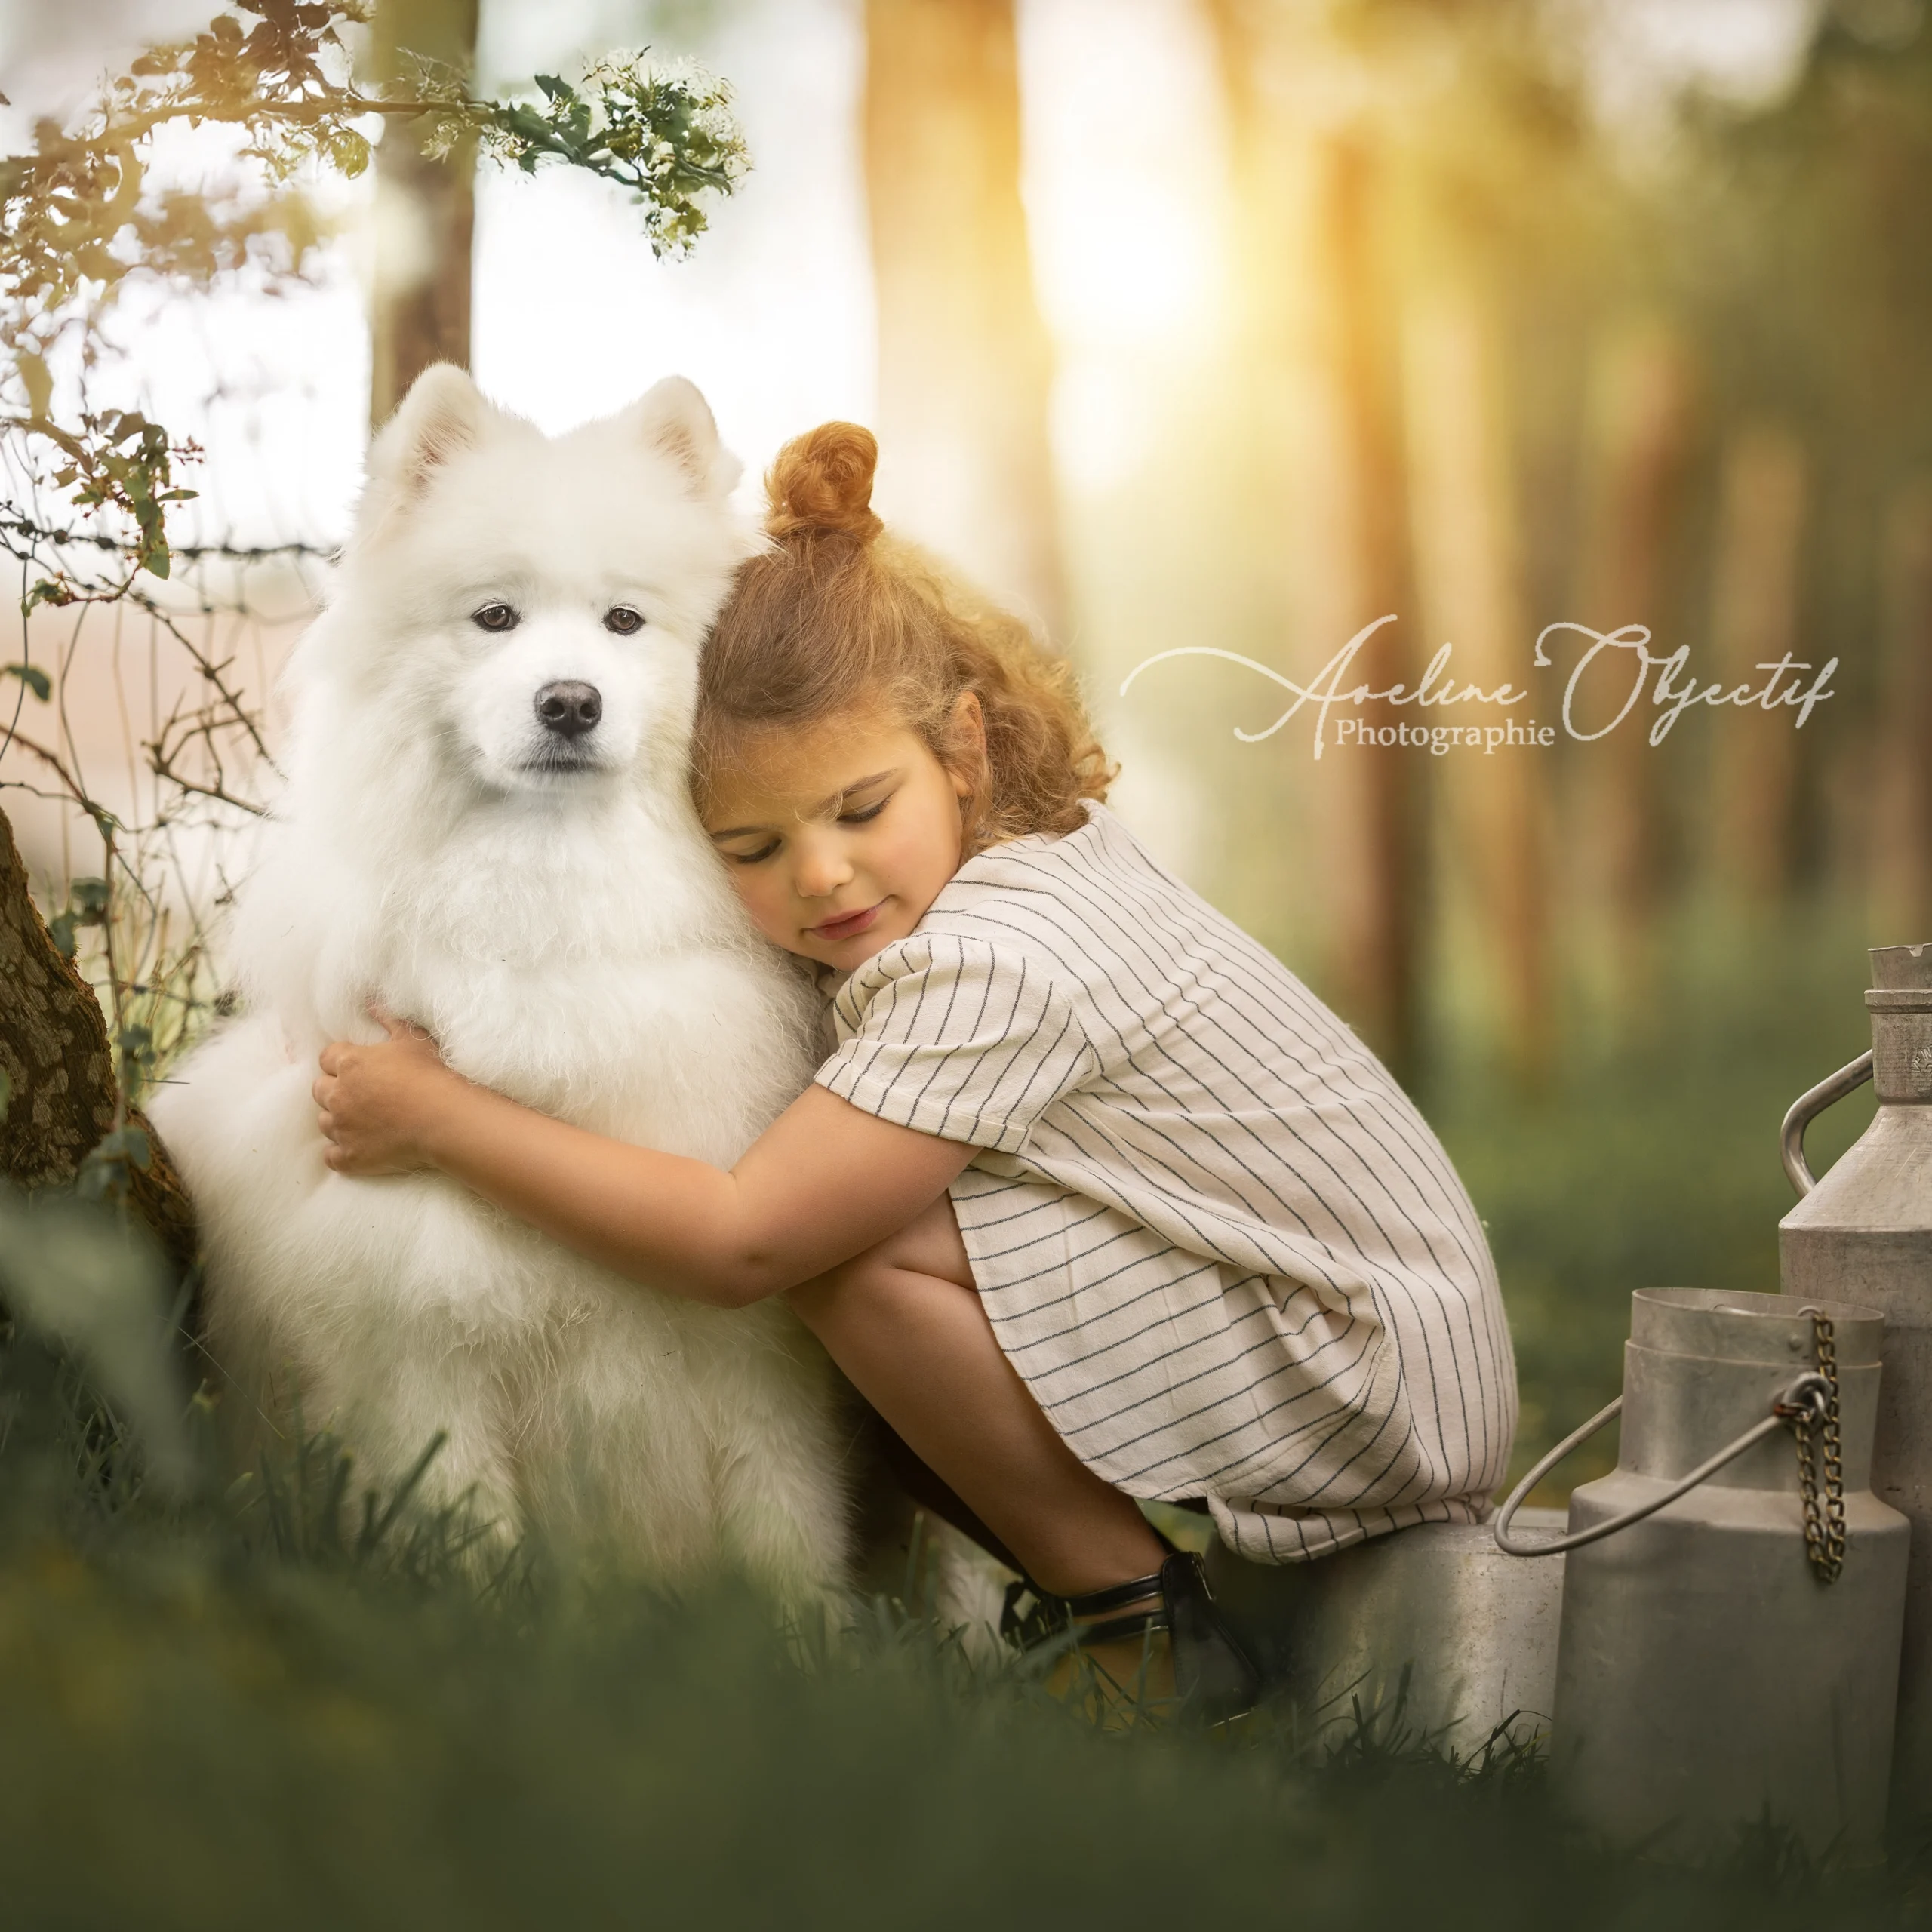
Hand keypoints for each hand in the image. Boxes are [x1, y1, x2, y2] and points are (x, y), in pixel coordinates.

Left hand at [313, 1009, 460, 1175]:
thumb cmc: (430, 1074)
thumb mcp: (413, 1038)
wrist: (444, 1118)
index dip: (340, 1061)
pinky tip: (357, 1147)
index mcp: (350, 1063)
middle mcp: (338, 1095)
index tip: (358, 1067)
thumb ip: (388, 1019)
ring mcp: (342, 1128)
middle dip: (334, 1090)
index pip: (326, 1058)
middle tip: (359, 1093)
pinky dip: (340, 1152)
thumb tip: (371, 1004)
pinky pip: (331, 1156)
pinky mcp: (350, 1156)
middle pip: (319, 1090)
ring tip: (361, 1120)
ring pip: (324, 1122)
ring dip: (337, 1120)